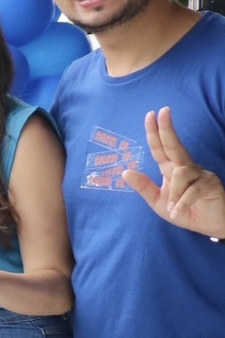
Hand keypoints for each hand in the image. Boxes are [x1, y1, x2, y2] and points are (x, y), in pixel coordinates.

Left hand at [124, 107, 224, 238]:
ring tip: (172, 208)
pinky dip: (182, 203)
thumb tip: (125, 171)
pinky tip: (178, 212)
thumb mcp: (158, 201)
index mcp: (172, 169)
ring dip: (174, 193)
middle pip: (174, 146)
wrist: (210, 226)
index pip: (161, 148)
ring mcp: (201, 174)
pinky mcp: (211, 184)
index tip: (151, 115)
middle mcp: (186, 167)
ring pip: (181, 174)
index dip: (155, 133)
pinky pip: (192, 190)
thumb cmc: (185, 211)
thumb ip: (144, 187)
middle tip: (162, 111)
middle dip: (167, 129)